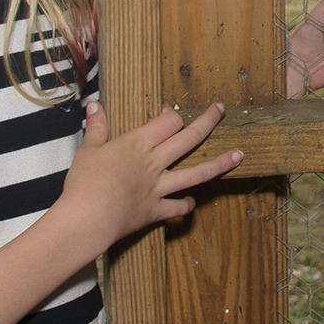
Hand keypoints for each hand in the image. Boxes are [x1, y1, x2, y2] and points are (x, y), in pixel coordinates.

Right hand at [54, 100, 242, 255]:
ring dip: (219, 164)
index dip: (173, 114)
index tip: (172, 112)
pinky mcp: (156, 211)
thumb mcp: (87, 149)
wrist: (87, 219)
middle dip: (207, 122)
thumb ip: (97, 127)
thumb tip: (95, 104)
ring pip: (196, 174)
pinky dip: (186, 205)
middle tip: (221, 110)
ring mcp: (160, 188)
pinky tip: (191, 203)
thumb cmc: (84, 182)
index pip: (168, 122)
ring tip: (239, 156)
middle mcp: (155, 162)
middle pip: (189, 138)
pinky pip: (177, 208)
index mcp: (139, 143)